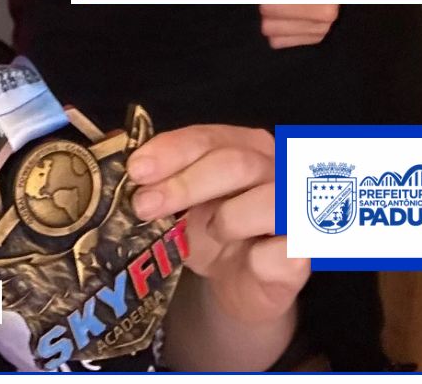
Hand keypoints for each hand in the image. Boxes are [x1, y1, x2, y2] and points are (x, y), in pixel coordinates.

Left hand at [128, 124, 308, 325]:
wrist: (241, 285)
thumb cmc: (212, 232)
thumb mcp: (183, 203)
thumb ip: (160, 180)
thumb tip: (117, 164)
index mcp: (246, 146)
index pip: (208, 137)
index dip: (172, 151)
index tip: (136, 170)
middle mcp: (276, 168)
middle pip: (235, 163)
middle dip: (185, 184)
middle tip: (144, 205)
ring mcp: (296, 208)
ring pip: (268, 201)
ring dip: (228, 219)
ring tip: (210, 232)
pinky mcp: (305, 253)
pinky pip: (283, 252)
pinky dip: (257, 258)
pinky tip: (246, 260)